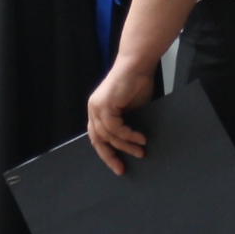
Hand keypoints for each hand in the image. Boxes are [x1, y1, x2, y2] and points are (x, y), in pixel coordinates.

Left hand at [86, 53, 159, 173]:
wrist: (138, 64)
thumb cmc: (137, 83)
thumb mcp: (131, 110)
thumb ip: (127, 124)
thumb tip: (133, 145)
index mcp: (98, 111)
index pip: (98, 137)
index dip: (106, 152)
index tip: (118, 165)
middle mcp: (94, 109)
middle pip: (97, 140)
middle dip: (109, 156)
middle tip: (121, 169)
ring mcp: (97, 107)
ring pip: (108, 136)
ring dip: (125, 146)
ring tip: (141, 151)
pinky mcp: (105, 104)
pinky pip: (115, 128)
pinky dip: (128, 135)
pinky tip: (140, 139)